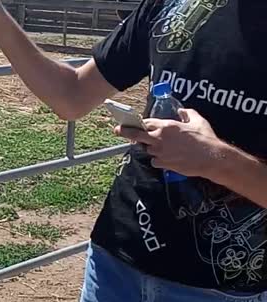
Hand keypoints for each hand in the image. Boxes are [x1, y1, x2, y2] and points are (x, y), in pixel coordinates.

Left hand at [114, 108, 228, 178]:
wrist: (211, 158)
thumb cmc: (205, 138)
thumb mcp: (197, 120)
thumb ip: (186, 113)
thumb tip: (181, 111)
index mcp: (166, 126)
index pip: (145, 122)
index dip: (138, 122)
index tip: (130, 122)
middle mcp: (159, 139)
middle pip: (136, 135)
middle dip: (124, 132)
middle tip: (116, 130)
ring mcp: (159, 152)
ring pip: (147, 149)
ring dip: (151, 147)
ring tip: (165, 147)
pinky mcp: (163, 163)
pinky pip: (155, 161)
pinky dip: (159, 159)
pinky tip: (170, 157)